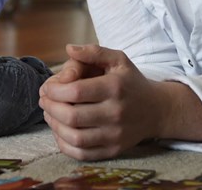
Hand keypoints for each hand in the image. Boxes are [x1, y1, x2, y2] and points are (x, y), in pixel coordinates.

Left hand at [38, 44, 164, 159]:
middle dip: (50, 108)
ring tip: (50, 114)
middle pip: (72, 116)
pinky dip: (64, 144)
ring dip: (54, 126)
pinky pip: (82, 154)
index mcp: (114, 87)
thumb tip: (69, 48)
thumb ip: (93, 52)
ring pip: (74, 137)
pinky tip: (60, 132)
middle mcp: (116, 113)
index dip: (54, 91)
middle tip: (44, 101)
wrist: (157, 110)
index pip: (75, 92)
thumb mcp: (117, 59)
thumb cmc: (131, 82)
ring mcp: (115, 135)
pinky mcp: (113, 150)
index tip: (47, 88)